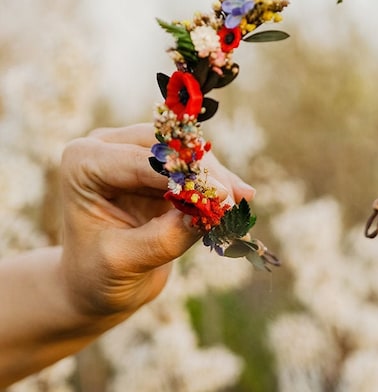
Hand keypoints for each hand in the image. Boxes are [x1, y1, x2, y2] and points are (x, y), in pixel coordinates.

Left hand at [59, 123, 254, 317]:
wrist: (96, 283)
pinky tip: (241, 195)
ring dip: (215, 176)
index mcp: (83, 163)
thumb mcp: (122, 261)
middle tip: (234, 200)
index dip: (185, 177)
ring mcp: (133, 151)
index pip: (141, 161)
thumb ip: (163, 238)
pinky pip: (195, 165)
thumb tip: (208, 216)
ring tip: (242, 200)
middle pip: (168, 147)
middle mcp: (106, 147)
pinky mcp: (158, 164)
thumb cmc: (96, 275)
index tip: (222, 197)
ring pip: (187, 152)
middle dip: (204, 172)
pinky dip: (216, 182)